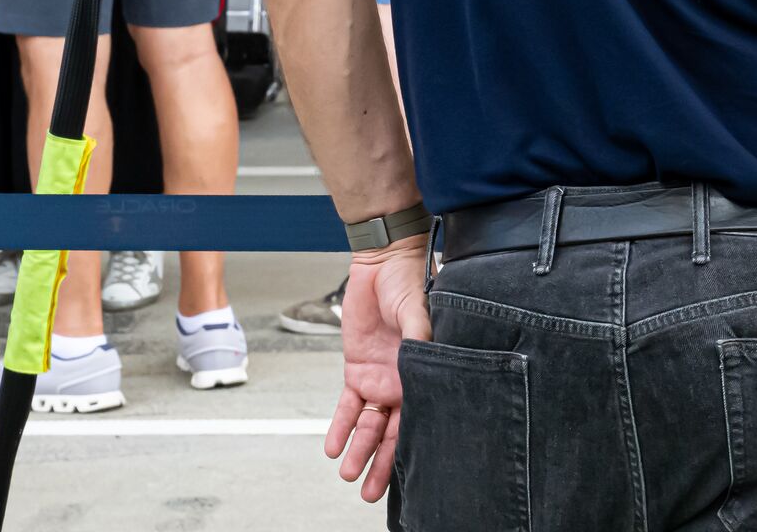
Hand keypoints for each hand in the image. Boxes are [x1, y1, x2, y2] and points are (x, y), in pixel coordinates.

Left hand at [326, 239, 431, 502]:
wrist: (383, 264)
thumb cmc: (411, 282)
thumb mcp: (419, 311)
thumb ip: (420, 339)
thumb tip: (423, 362)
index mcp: (423, 370)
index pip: (418, 416)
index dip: (412, 445)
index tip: (410, 473)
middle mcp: (403, 380)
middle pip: (393, 431)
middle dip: (382, 463)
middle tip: (371, 492)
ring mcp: (379, 377)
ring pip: (369, 425)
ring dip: (359, 450)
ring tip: (348, 475)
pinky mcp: (356, 369)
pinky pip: (348, 406)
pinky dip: (341, 427)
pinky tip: (333, 447)